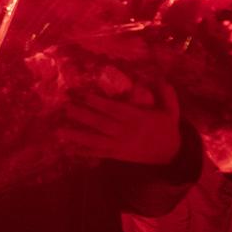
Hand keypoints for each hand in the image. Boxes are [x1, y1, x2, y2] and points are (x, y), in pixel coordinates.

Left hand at [58, 81, 180, 164]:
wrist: (170, 155)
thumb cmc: (167, 128)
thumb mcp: (171, 111)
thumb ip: (166, 94)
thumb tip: (159, 77)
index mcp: (138, 119)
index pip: (115, 110)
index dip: (99, 103)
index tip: (84, 95)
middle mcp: (126, 132)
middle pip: (102, 124)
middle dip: (83, 116)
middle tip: (66, 107)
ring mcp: (120, 145)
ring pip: (96, 140)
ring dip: (77, 136)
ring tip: (60, 131)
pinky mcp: (116, 155)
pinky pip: (98, 153)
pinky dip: (83, 152)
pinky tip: (68, 149)